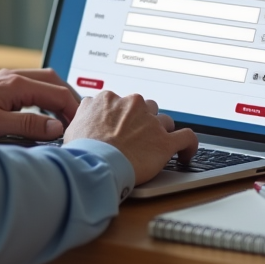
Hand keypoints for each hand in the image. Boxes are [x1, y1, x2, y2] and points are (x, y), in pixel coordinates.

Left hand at [0, 68, 79, 140]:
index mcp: (14, 83)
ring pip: (42, 81)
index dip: (72, 109)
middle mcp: (12, 77)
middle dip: (68, 98)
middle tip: (77, 119)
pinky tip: (42, 113)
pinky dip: (43, 98)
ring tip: (64, 118)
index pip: (56, 92)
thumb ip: (27, 125)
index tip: (80, 126)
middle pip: (52, 80)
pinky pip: (30, 87)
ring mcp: (4, 80)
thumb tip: (56, 127)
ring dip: (56, 97)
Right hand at [63, 90, 197, 184]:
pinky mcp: (165, 142)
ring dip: (162, 132)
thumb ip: (85, 112)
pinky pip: (187, 138)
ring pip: (165, 121)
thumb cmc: (83, 150)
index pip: (122, 102)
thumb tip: (87, 110)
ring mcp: (150, 122)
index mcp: (110, 99)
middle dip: (144, 121)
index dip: (123, 116)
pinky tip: (186, 153)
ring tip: (157, 147)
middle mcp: (132, 105)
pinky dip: (189, 145)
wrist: (95, 164)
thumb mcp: (74, 124)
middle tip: (136, 139)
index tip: (123, 128)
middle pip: (146, 107)